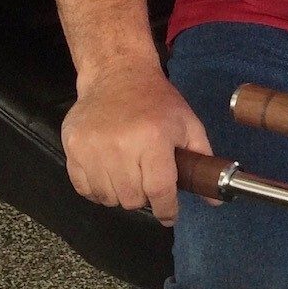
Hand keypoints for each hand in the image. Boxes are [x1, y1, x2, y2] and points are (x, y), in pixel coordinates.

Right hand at [61, 61, 212, 225]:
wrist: (117, 74)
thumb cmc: (157, 101)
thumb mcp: (187, 123)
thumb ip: (201, 159)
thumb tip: (215, 198)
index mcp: (154, 138)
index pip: (159, 190)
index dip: (167, 209)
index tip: (170, 214)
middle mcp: (121, 146)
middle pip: (132, 199)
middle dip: (144, 197)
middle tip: (147, 180)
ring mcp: (92, 148)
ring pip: (107, 198)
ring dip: (120, 194)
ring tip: (128, 173)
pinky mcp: (72, 149)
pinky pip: (84, 189)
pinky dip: (97, 189)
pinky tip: (108, 172)